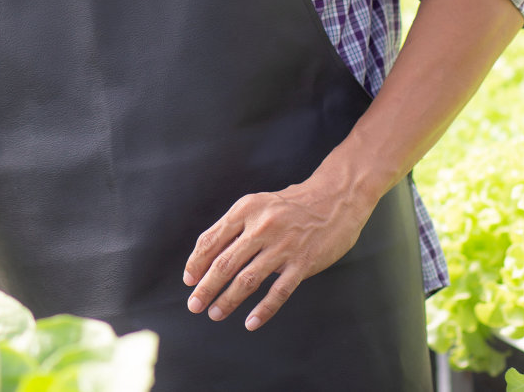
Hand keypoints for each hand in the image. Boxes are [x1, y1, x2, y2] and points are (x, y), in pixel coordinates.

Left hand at [182, 176, 373, 330]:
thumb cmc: (290, 206)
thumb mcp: (257, 205)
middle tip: (194, 305)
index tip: (189, 281)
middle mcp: (261, 227)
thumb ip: (235, 228)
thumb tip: (207, 258)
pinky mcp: (303, 263)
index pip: (211, 240)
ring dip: (228, 300)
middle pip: (225, 263)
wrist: (335, 200)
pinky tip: (250, 323)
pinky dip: (263, 310)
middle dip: (206, 287)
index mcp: (245, 210)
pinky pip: (279, 292)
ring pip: (248, 280)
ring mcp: (283, 246)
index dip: (196, 263)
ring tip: (215, 313)